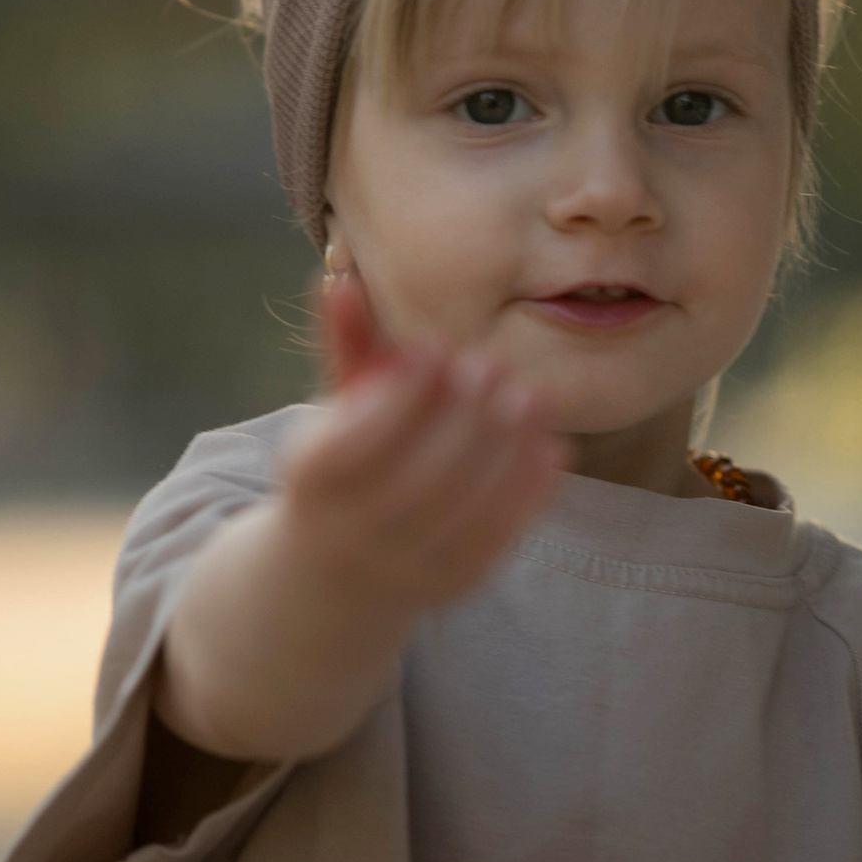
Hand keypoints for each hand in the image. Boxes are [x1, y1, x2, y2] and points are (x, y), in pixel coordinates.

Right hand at [153, 271, 565, 762]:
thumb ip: (346, 344)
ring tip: (527, 396)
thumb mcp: (336, 404)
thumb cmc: (344, 462)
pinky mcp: (452, 586)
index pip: (360, 438)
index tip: (439, 348)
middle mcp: (349, 531)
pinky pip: (498, 538)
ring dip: (503, 447)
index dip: (403, 391)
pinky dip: (528, 490)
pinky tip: (548, 446)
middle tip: (492, 366)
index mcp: (312, 478)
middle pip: (417, 474)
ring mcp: (402, 566)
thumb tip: (342, 276)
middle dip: (462, 416)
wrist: (336, 570)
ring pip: (462, 508)